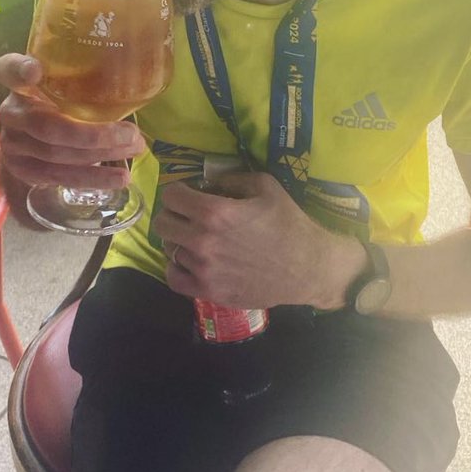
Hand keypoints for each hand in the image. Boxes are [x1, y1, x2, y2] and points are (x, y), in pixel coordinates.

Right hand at [0, 52, 145, 192]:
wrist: (34, 137)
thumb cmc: (60, 101)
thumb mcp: (66, 84)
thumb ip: (83, 79)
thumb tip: (136, 80)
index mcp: (18, 82)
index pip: (9, 70)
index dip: (19, 70)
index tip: (35, 71)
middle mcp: (11, 112)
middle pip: (48, 126)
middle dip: (95, 135)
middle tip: (131, 134)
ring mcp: (13, 144)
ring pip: (57, 155)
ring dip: (101, 156)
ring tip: (134, 150)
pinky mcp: (21, 170)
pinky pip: (59, 177)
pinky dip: (92, 178)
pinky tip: (117, 178)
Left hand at [154, 171, 367, 310]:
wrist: (308, 267)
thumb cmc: (289, 223)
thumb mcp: (265, 186)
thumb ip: (230, 179)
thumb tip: (207, 183)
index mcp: (215, 212)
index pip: (170, 196)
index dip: (178, 191)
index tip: (188, 194)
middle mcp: (203, 241)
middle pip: (162, 223)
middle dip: (173, 214)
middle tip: (188, 215)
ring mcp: (203, 269)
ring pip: (169, 249)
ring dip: (180, 241)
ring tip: (198, 239)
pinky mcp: (208, 292)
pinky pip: (173, 277)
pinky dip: (177, 267)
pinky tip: (191, 261)